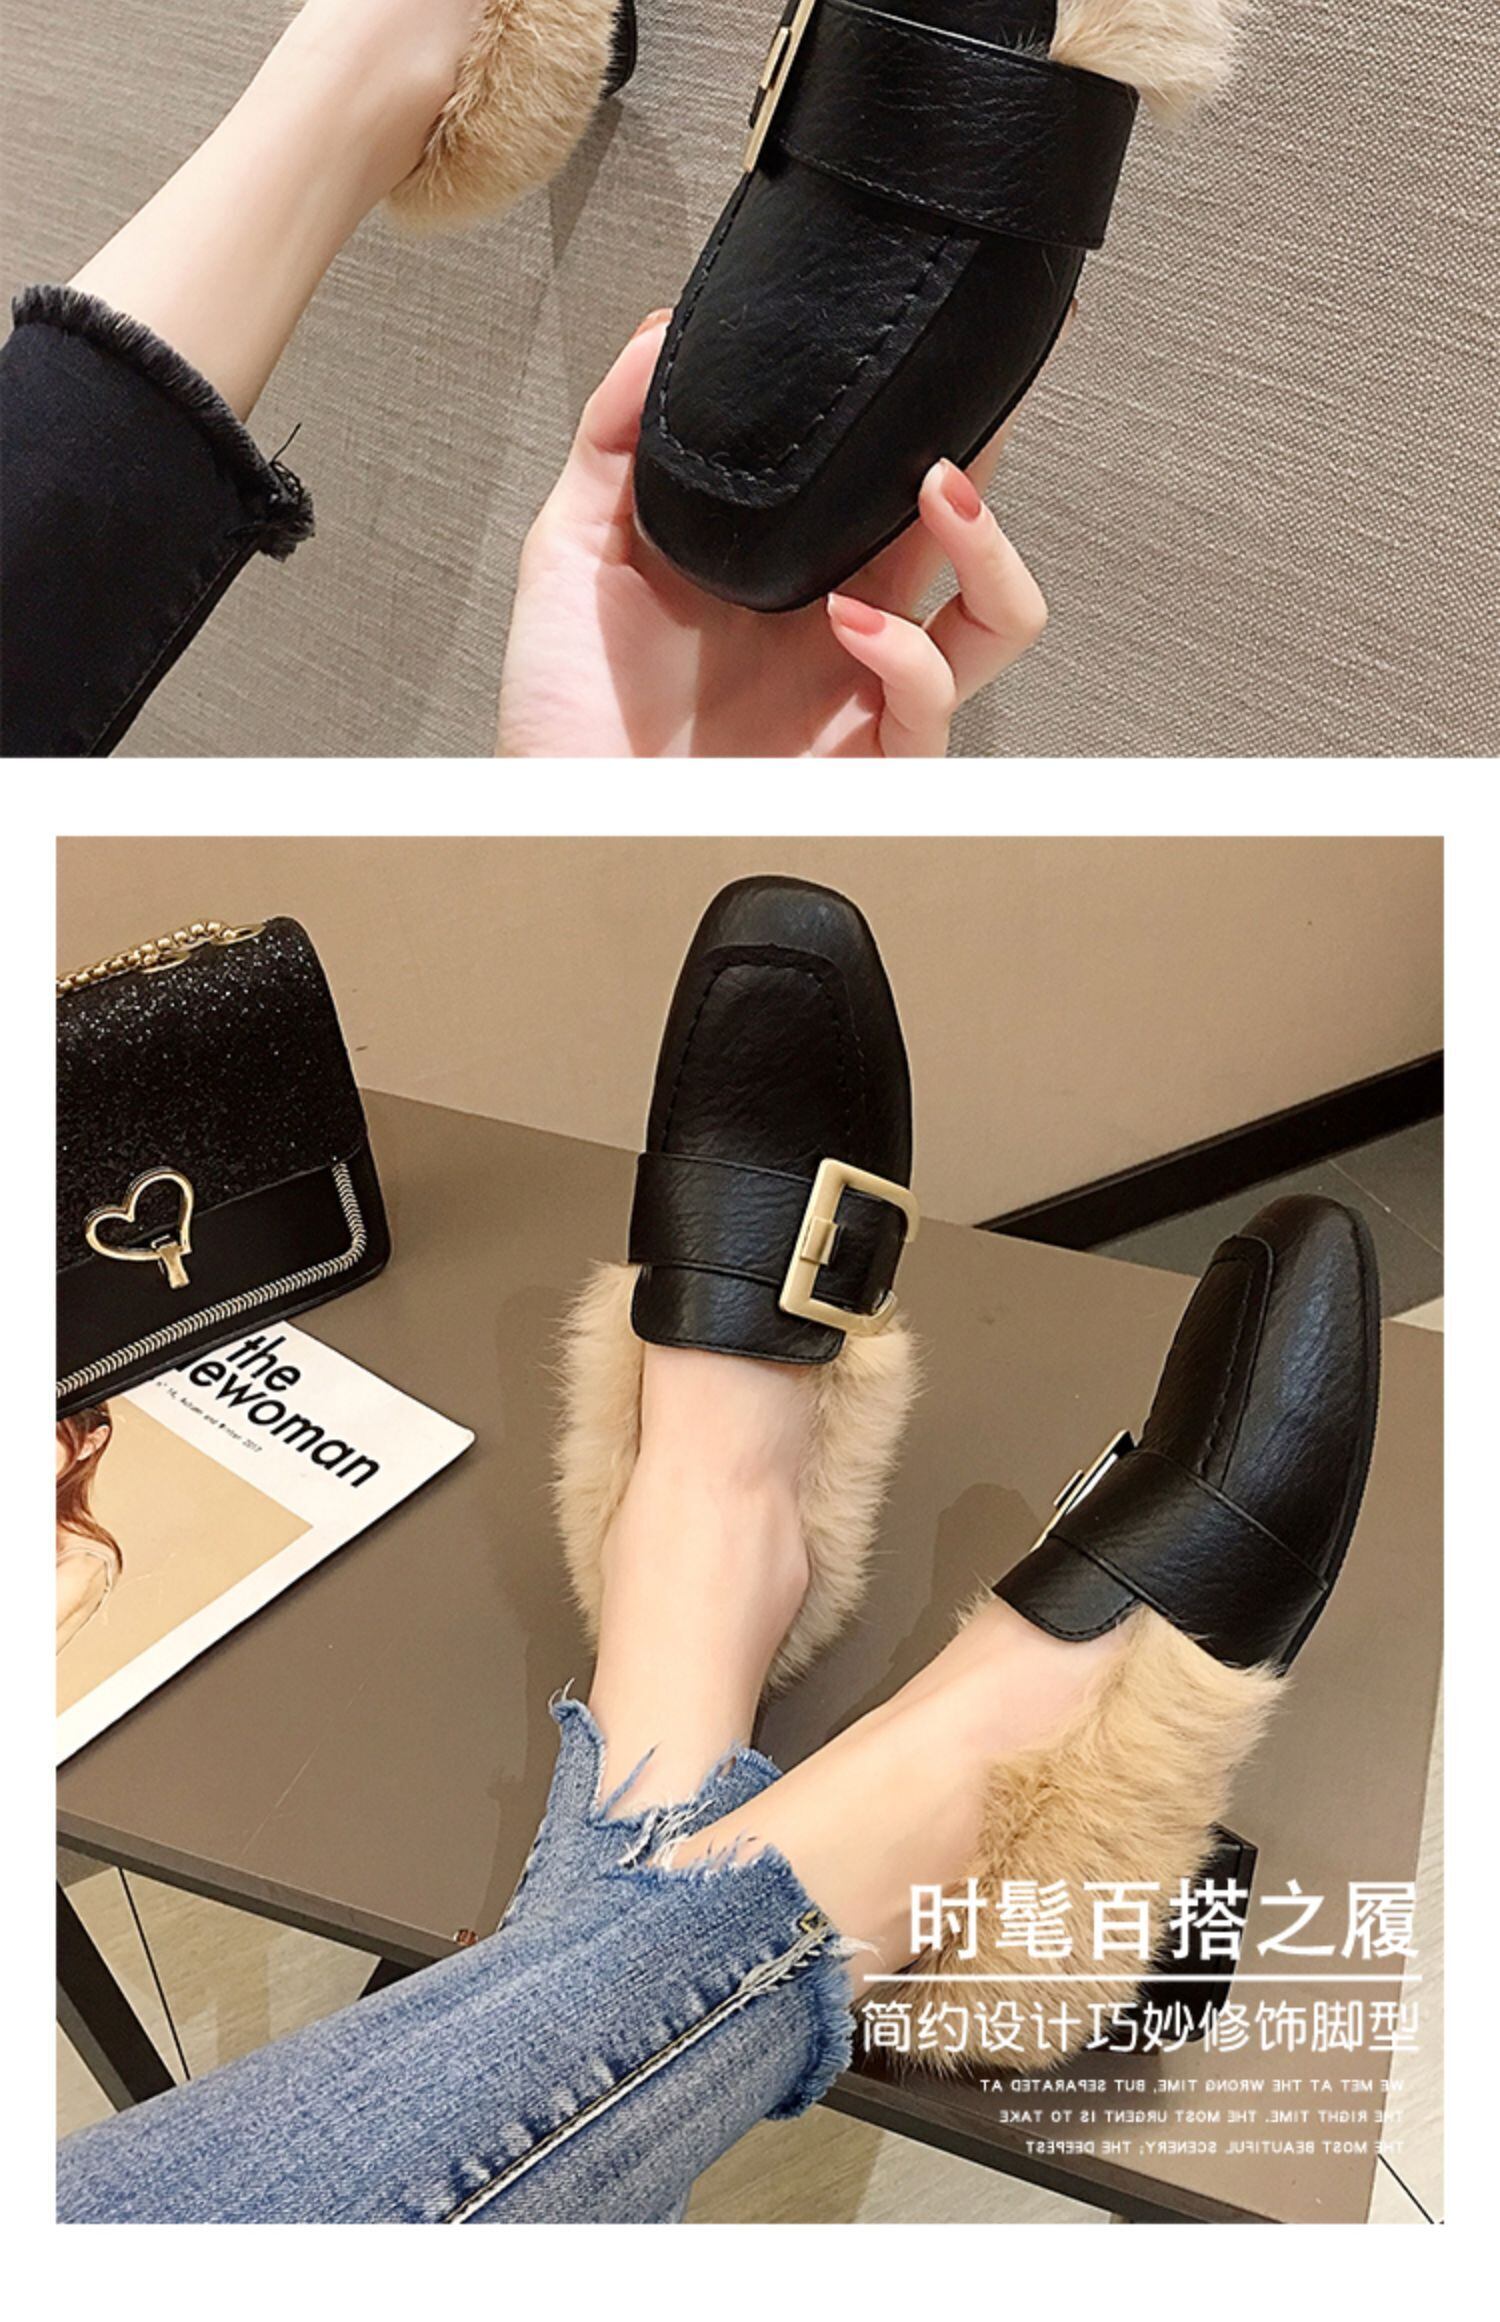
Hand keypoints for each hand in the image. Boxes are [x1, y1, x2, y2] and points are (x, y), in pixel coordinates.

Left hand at [497, 314, 1049, 756]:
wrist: (558, 818)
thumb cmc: (565, 717)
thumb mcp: (572, 548)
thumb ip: (614, 438)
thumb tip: (662, 333)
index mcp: (785, 569)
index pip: (882, 479)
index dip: (926, 414)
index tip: (937, 340)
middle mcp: (839, 628)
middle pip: (959, 532)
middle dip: (986, 453)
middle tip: (971, 395)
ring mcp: (859, 694)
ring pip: (991, 619)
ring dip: (986, 549)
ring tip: (938, 494)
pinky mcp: (865, 764)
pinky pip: (930, 703)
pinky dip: (907, 652)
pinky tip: (853, 620)